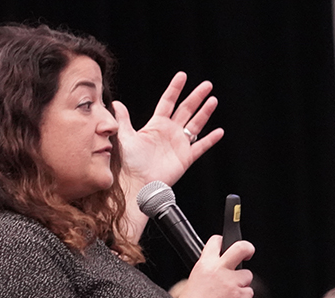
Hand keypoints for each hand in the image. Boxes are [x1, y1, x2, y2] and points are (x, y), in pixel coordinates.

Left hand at [114, 72, 224, 195]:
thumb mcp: (125, 137)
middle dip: (196, 97)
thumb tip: (115, 103)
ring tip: (213, 100)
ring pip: (195, 124)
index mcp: (156, 125)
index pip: (168, 102)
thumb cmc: (128, 163)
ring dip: (205, 113)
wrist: (136, 183)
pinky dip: (210, 140)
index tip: (182, 76)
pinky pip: (200, 147)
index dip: (175, 89)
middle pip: (186, 110)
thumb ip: (123, 119)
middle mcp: (169, 132)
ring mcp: (178, 144)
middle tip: (206, 85)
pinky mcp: (185, 158)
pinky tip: (218, 132)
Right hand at [171, 235, 253, 297]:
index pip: (216, 241)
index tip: (226, 244)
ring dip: (242, 283)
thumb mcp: (194, 279)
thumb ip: (209, 270)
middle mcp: (219, 270)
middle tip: (248, 252)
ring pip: (247, 275)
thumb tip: (221, 267)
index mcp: (204, 264)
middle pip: (241, 248)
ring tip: (229, 293)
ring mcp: (230, 283)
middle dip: (247, 248)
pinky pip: (249, 293)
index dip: (222, 242)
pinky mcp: (239, 296)